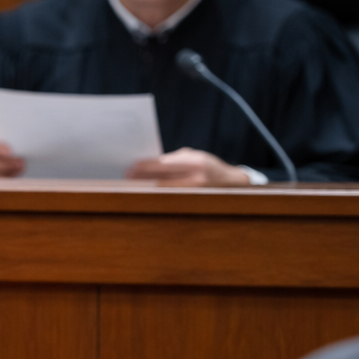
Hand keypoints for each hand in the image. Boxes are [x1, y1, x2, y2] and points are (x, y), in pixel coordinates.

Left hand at [129, 147, 251, 186]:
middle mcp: (197, 178)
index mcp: (196, 162)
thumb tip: (151, 164)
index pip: (166, 164)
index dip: (147, 166)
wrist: (230, 183)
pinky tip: (148, 192)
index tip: (133, 166)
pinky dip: (158, 194)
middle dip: (144, 177)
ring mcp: (195, 192)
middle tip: (128, 176)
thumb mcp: (194, 156)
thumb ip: (175, 159)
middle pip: (163, 178)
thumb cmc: (208, 166)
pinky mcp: (193, 201)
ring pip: (164, 190)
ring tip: (135, 184)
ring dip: (148, 187)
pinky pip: (171, 197)